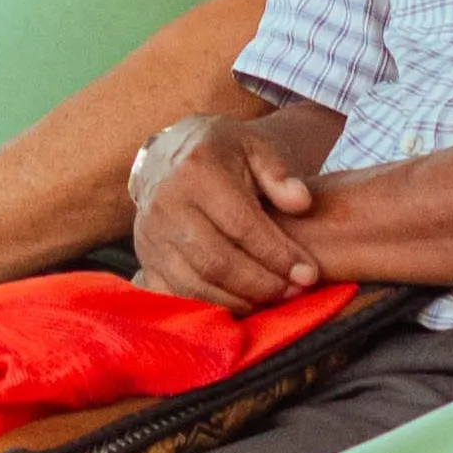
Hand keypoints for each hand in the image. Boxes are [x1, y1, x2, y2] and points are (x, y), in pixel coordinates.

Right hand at [129, 116, 327, 308]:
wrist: (170, 157)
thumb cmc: (223, 153)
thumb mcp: (255, 146)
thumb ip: (280, 171)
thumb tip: (301, 201)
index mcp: (196, 170)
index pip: (241, 224)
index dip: (278, 253)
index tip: (308, 272)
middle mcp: (165, 204)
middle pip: (217, 261)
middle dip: (261, 284)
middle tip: (294, 291)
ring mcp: (149, 235)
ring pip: (196, 284)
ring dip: (240, 300)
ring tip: (273, 298)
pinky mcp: (144, 259)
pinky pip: (176, 295)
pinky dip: (210, 307)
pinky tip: (240, 303)